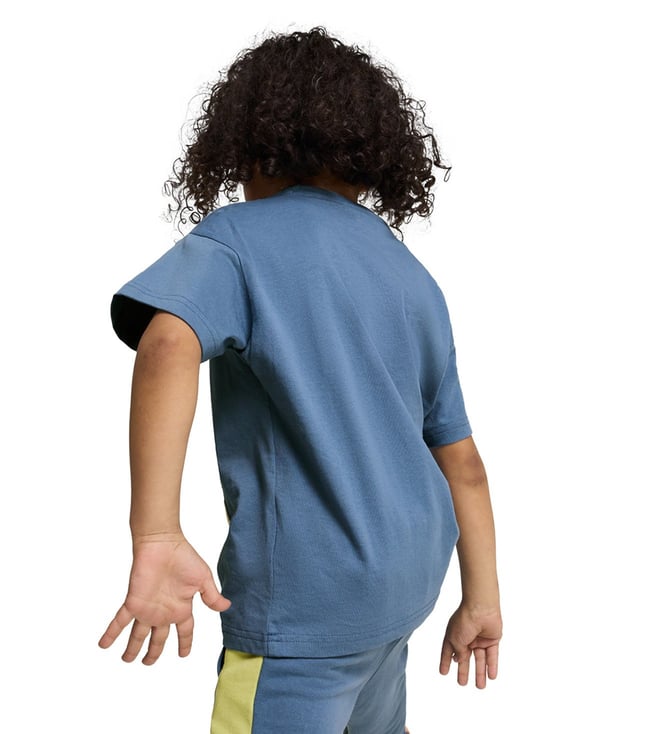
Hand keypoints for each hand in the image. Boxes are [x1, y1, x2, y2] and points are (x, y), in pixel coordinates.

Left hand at [98, 533, 230, 663]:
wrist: (163, 543)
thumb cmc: (184, 557)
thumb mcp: (203, 578)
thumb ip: (212, 596)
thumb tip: (226, 608)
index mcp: (181, 607)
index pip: (184, 631)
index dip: (184, 643)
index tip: (184, 654)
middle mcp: (163, 611)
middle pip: (158, 637)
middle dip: (153, 651)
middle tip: (148, 663)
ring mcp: (147, 608)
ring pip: (137, 635)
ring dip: (132, 649)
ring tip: (127, 660)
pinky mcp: (133, 602)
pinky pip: (119, 622)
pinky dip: (111, 634)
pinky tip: (102, 645)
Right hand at [439, 602, 501, 687]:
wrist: (481, 609)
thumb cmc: (464, 620)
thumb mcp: (456, 640)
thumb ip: (459, 653)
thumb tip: (459, 661)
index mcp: (453, 635)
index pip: (448, 652)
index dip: (445, 662)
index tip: (444, 672)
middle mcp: (466, 638)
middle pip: (465, 658)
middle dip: (463, 670)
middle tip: (462, 683)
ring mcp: (479, 639)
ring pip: (480, 659)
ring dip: (479, 673)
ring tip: (480, 686)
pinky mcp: (492, 640)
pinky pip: (492, 655)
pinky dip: (492, 666)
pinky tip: (491, 676)